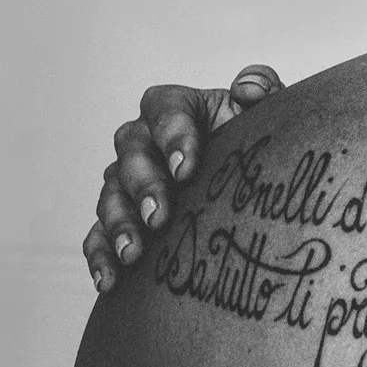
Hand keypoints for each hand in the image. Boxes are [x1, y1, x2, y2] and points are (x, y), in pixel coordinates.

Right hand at [83, 65, 283, 292]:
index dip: (172, 135)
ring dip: (120, 224)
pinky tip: (111, 279)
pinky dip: (101, 256)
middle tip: (160, 216)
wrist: (255, 188)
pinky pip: (97, 235)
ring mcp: (127, 180)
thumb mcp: (268, 114)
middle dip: (144, 185)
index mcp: (177, 108)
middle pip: (130, 153)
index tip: (188, 167)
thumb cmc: (258, 145)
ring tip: (135, 252)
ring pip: (110, 195)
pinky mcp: (120, 219)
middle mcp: (144, 141)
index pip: (163, 108)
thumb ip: (264, 88)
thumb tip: (246, 88)